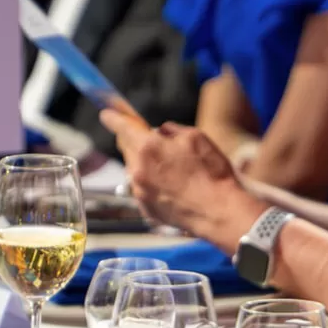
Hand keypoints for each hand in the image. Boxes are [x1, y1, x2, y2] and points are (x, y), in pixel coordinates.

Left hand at [100, 108, 262, 248]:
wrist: (220, 212)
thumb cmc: (212, 173)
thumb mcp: (196, 137)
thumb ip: (171, 130)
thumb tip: (160, 132)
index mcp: (148, 147)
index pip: (121, 127)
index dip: (113, 118)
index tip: (107, 114)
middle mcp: (138, 170)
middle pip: (126, 148)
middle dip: (137, 142)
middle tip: (158, 145)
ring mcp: (140, 192)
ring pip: (134, 169)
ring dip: (146, 165)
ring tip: (173, 171)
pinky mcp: (146, 209)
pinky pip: (142, 189)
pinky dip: (152, 184)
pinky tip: (174, 187)